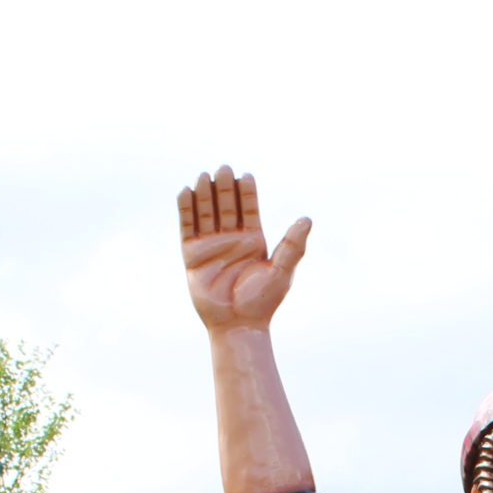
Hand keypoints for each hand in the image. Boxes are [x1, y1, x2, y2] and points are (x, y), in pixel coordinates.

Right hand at [179, 167, 310, 332]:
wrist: (238, 324)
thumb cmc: (263, 302)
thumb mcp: (282, 271)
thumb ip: (293, 245)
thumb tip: (307, 219)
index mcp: (253, 241)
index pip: (249, 210)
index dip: (247, 193)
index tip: (246, 176)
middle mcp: (231, 241)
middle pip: (226, 207)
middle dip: (225, 188)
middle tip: (224, 168)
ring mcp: (210, 246)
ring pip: (207, 213)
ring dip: (205, 194)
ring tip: (205, 174)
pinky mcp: (192, 255)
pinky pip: (187, 227)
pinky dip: (186, 210)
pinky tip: (186, 191)